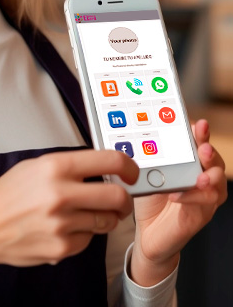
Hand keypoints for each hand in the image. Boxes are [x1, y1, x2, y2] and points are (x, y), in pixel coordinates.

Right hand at [0, 149, 137, 287]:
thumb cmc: (8, 194)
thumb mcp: (35, 166)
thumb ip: (69, 166)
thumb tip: (103, 169)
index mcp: (55, 166)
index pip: (110, 162)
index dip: (129, 167)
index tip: (131, 172)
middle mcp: (61, 193)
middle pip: (118, 197)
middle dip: (124, 199)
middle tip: (120, 199)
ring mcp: (63, 223)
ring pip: (107, 221)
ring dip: (104, 217)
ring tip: (85, 213)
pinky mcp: (62, 247)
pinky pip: (89, 240)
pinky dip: (83, 234)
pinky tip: (64, 228)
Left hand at [131, 119, 227, 286]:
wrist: (148, 232)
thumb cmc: (149, 199)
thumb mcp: (146, 173)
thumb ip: (149, 159)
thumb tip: (139, 139)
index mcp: (189, 163)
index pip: (199, 144)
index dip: (202, 133)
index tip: (199, 124)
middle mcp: (200, 177)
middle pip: (215, 162)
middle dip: (210, 152)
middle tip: (202, 148)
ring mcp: (203, 197)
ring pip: (217, 184)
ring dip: (208, 178)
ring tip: (198, 177)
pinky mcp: (199, 215)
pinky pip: (203, 205)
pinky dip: (192, 198)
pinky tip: (177, 196)